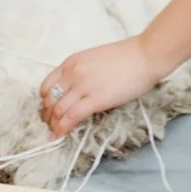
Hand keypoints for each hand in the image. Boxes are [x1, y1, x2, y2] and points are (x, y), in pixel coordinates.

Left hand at [40, 37, 160, 136]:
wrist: (145, 55)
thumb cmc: (127, 56)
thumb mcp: (95, 58)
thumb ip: (82, 72)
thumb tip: (76, 89)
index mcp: (72, 62)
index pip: (47, 84)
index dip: (44, 101)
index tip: (48, 110)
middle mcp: (73, 72)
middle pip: (49, 99)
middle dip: (47, 116)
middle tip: (49, 125)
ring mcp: (83, 86)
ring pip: (58, 110)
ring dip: (53, 125)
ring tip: (55, 133)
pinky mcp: (95, 99)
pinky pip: (71, 117)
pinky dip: (63, 128)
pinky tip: (61, 135)